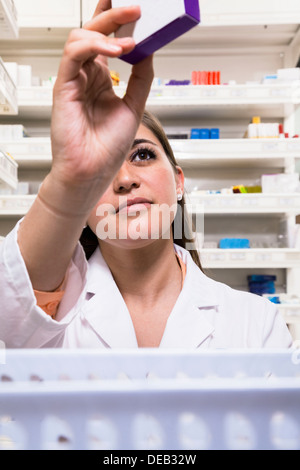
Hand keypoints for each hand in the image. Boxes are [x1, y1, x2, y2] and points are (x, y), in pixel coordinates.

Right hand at [50, 2, 153, 193]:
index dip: (115, 19)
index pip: (106, 39)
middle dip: (114, 15)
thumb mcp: (134, 107)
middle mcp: (86, 75)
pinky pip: (73, 53)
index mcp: (100, 79)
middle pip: (94, 31)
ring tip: (130, 39)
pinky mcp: (63, 85)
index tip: (134, 8)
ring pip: (81, 36)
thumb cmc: (106, 148)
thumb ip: (141, 79)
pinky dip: (94, 46)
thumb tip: (149, 51)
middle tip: (136, 8)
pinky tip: (115, 52)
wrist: (92, 172)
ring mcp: (74, 79)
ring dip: (106, 30)